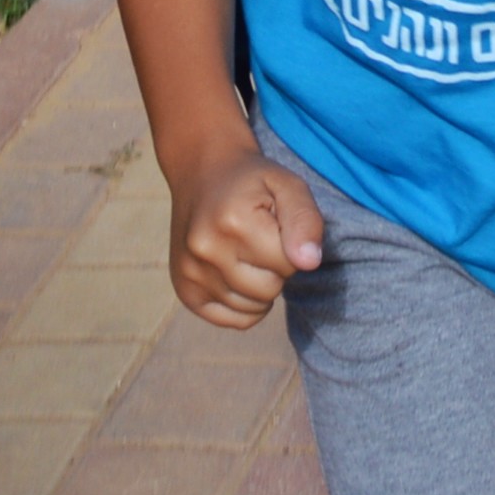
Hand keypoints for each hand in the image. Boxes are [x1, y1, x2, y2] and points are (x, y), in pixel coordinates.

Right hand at [167, 140, 326, 326]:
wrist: (203, 174)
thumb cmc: (253, 183)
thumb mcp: (287, 185)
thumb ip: (305, 220)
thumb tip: (310, 263)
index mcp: (234, 221)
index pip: (290, 264)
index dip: (293, 246)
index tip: (278, 226)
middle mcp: (205, 250)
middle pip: (270, 289)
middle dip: (277, 267)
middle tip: (263, 240)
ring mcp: (190, 273)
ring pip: (253, 307)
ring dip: (261, 286)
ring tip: (249, 254)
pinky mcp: (184, 292)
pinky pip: (232, 320)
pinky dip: (245, 305)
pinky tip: (240, 277)